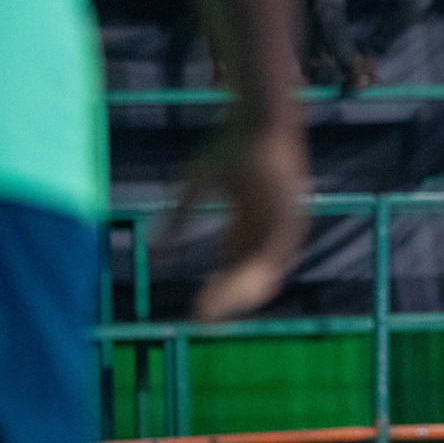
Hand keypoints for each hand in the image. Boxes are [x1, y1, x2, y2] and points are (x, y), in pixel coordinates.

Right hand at [167, 122, 308, 321]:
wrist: (260, 120)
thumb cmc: (230, 144)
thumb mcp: (195, 185)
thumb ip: (178, 219)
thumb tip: (152, 251)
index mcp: (252, 219)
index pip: (235, 264)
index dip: (215, 287)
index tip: (195, 308)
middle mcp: (270, 227)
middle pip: (248, 274)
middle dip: (223, 298)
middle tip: (199, 322)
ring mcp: (284, 225)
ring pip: (261, 272)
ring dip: (235, 294)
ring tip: (208, 313)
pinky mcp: (291, 220)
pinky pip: (271, 257)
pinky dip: (249, 275)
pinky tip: (227, 290)